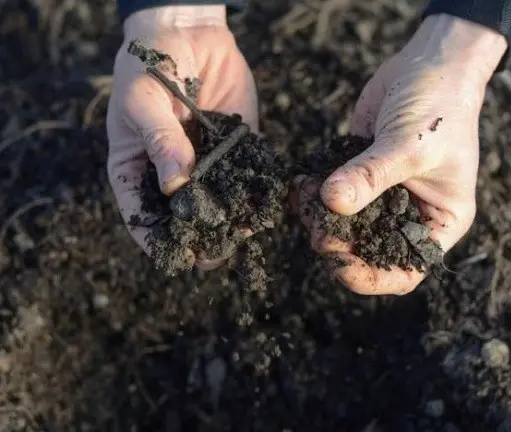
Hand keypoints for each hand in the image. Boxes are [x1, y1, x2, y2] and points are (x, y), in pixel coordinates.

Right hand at [107, 5, 257, 269]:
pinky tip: (264, 207)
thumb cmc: (150, 64)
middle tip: (214, 256)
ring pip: (216, 201)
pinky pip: (244, 175)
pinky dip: (253, 192)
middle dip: (197, 237)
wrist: (189, 33)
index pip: (140, 213)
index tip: (174, 257)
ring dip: (229, 221)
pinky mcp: (234, 148)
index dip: (155, 238)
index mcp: (136, 166)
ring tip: (243, 236)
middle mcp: (171, 171)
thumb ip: (160, 141)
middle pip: (181, 215)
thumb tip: (176, 187)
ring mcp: (205, 162)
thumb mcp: (144, 100)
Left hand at [294, 15, 507, 294]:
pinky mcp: (359, 172)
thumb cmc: (440, 106)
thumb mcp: (411, 145)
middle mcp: (410, 214)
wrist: (430, 63)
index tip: (340, 263)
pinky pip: (333, 193)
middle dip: (341, 245)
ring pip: (346, 224)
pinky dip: (314, 194)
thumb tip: (331, 202)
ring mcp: (383, 194)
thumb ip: (371, 176)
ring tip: (305, 203)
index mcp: (439, 222)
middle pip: (370, 251)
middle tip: (317, 231)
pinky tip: (301, 187)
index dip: (373, 278)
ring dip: (322, 219)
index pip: (407, 270)